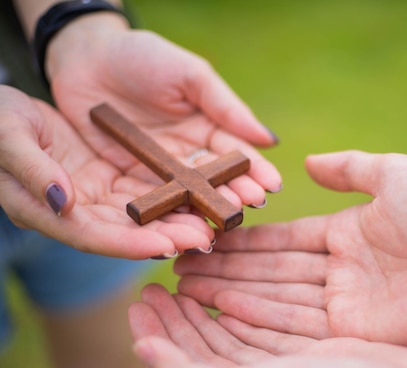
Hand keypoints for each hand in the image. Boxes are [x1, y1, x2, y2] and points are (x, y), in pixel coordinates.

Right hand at [0, 85, 214, 257]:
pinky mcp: (109, 179)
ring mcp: (95, 196)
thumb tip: (65, 204)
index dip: (130, 244)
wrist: (3, 108)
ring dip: (177, 218)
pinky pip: (146, 190)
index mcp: (46, 212)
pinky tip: (200, 194)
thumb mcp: (8, 137)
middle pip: (127, 232)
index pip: (93, 236)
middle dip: (167, 236)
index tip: (165, 246)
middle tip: (207, 238)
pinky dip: (172, 194)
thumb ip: (34, 172)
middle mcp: (77, 212)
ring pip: (143, 215)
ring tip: (213, 221)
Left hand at [46, 13, 281, 207]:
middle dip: (235, 193)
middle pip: (216, 181)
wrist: (87, 56)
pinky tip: (183, 224)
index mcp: (207, 129)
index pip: (237, 154)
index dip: (255, 169)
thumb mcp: (191, 75)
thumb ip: (226, 107)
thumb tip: (269, 139)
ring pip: (187, 195)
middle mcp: (188, 155)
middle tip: (250, 206)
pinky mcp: (128, 178)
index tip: (273, 185)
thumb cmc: (144, 57)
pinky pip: (152, 199)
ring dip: (205, 210)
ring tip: (222, 222)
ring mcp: (159, 170)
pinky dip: (168, 213)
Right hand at [174, 150, 406, 352]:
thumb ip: (349, 167)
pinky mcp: (357, 335)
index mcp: (347, 236)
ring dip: (233, 295)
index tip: (206, 236)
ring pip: (277, 301)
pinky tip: (222, 308)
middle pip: (273, 273)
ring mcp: (348, 308)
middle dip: (227, 270)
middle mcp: (342, 275)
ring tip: (187, 288)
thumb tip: (311, 163)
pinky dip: (260, 319)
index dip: (245, 242)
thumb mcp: (391, 173)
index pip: (283, 241)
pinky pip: (298, 328)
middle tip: (179, 265)